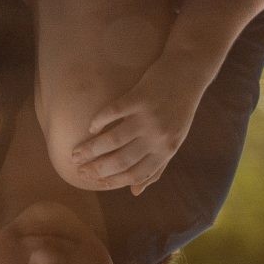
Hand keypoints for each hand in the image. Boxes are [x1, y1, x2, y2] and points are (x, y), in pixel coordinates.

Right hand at [71, 64, 196, 194]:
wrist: (189, 72)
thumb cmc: (180, 109)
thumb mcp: (174, 140)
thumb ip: (157, 166)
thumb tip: (135, 192)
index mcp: (166, 150)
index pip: (137, 174)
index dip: (114, 181)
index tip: (97, 182)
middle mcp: (157, 137)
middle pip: (121, 160)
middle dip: (97, 169)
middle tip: (80, 170)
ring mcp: (148, 117)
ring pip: (113, 140)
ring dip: (90, 149)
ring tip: (75, 154)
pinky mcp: (139, 97)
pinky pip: (113, 112)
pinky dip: (99, 121)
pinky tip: (91, 127)